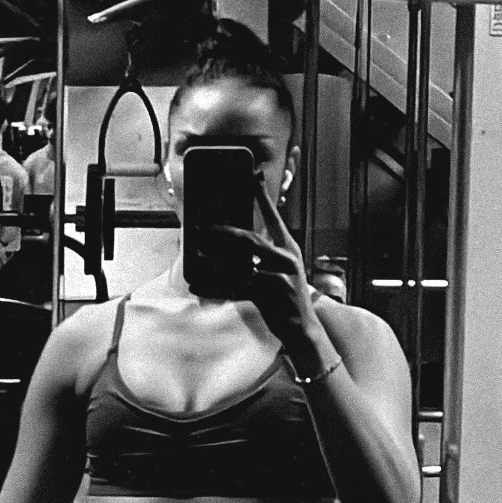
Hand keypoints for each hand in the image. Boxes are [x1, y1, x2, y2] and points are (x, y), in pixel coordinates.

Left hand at [216, 174, 317, 353]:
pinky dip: (215, 286)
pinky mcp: (271, 292)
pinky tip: (199, 285)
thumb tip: (232, 244)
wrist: (302, 328)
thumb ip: (261, 255)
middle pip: (249, 238)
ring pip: (241, 260)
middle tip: (204, 230)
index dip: (262, 195)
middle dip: (223, 234)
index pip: (273, 216)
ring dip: (217, 258)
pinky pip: (237, 285)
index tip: (252, 174)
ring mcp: (281, 274)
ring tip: (200, 254)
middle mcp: (286, 257)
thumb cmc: (287, 299)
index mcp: (288, 247)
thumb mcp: (280, 271)